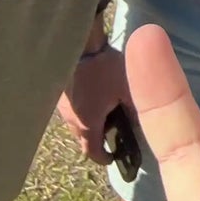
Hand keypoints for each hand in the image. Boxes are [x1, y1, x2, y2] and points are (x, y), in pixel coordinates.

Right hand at [57, 44, 132, 162]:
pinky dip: (83, 106)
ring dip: (90, 120)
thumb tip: (141, 124)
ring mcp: (60, 106)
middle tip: (114, 129)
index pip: (92, 153)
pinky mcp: (58, 91)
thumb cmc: (103, 68)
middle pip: (84, 138)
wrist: (76, 43)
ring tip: (106, 108)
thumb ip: (135, 109)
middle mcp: (70, 120)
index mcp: (87, 126)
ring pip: (77, 121)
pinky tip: (94, 91)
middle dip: (98, 138)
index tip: (114, 157)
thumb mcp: (127, 89)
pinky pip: (72, 106)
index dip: (104, 158)